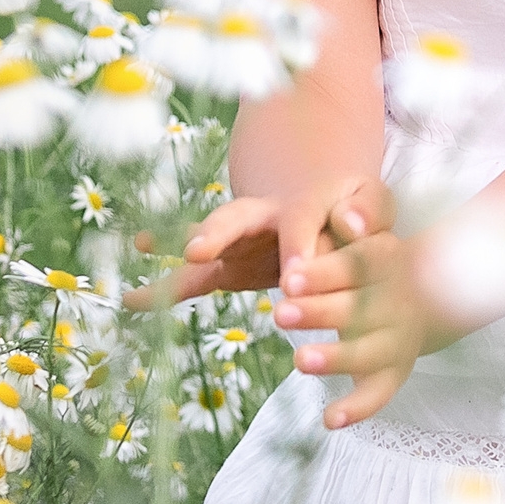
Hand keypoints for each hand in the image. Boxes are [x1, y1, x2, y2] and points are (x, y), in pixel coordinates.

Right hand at [126, 172, 388, 309]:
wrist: (335, 218)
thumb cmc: (356, 214)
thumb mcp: (372, 205)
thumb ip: (370, 212)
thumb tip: (354, 224)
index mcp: (305, 204)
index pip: (300, 223)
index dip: (298, 247)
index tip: (295, 278)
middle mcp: (263, 217)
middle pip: (238, 217)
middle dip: (218, 232)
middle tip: (196, 249)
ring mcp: (241, 241)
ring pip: (206, 241)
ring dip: (179, 246)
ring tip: (143, 243)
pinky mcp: (228, 266)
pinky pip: (194, 278)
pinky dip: (167, 289)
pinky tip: (132, 299)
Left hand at [276, 214, 431, 425]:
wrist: (431, 287)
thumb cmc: (374, 258)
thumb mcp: (364, 232)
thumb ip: (349, 224)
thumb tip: (344, 215)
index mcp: (386, 260)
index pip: (356, 264)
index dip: (325, 272)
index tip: (289, 278)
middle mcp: (396, 301)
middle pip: (358, 308)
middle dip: (319, 312)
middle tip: (281, 313)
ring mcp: (397, 339)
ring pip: (369, 352)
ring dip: (337, 358)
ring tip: (301, 360)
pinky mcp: (393, 370)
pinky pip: (378, 392)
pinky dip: (357, 408)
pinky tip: (329, 420)